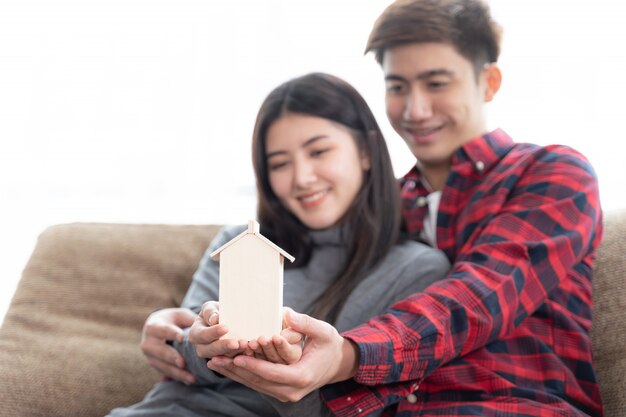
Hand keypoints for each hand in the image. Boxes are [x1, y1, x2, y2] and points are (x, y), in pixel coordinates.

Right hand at [140, 307, 196, 383]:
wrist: (158, 328)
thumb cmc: (173, 319)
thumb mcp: (180, 315)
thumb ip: (190, 320)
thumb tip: (207, 324)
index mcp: (153, 326)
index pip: (162, 330)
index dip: (171, 333)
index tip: (182, 338)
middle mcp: (148, 342)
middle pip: (160, 351)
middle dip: (172, 357)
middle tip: (183, 363)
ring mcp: (150, 356)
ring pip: (163, 366)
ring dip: (177, 372)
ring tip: (192, 378)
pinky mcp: (155, 365)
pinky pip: (166, 373)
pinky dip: (178, 377)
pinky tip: (190, 380)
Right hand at [188, 301, 242, 358]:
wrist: (223, 321)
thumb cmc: (215, 312)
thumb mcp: (210, 308)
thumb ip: (210, 312)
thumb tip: (214, 319)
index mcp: (196, 334)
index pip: (203, 334)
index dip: (213, 332)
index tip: (226, 328)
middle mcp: (201, 348)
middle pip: (211, 350)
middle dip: (224, 346)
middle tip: (236, 343)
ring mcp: (213, 356)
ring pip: (222, 357)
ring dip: (234, 352)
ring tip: (245, 346)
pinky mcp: (225, 360)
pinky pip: (231, 361)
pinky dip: (241, 356)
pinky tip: (249, 351)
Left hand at [207, 308, 358, 401]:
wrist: (336, 364)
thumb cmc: (329, 345)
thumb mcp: (323, 331)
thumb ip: (305, 324)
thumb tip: (286, 314)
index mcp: (302, 376)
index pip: (273, 373)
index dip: (254, 364)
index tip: (237, 356)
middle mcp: (292, 390)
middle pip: (259, 381)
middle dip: (236, 369)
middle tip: (215, 358)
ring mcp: (285, 393)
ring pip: (254, 384)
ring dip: (233, 373)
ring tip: (213, 361)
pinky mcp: (279, 391)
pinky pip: (257, 383)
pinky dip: (240, 374)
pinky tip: (225, 365)